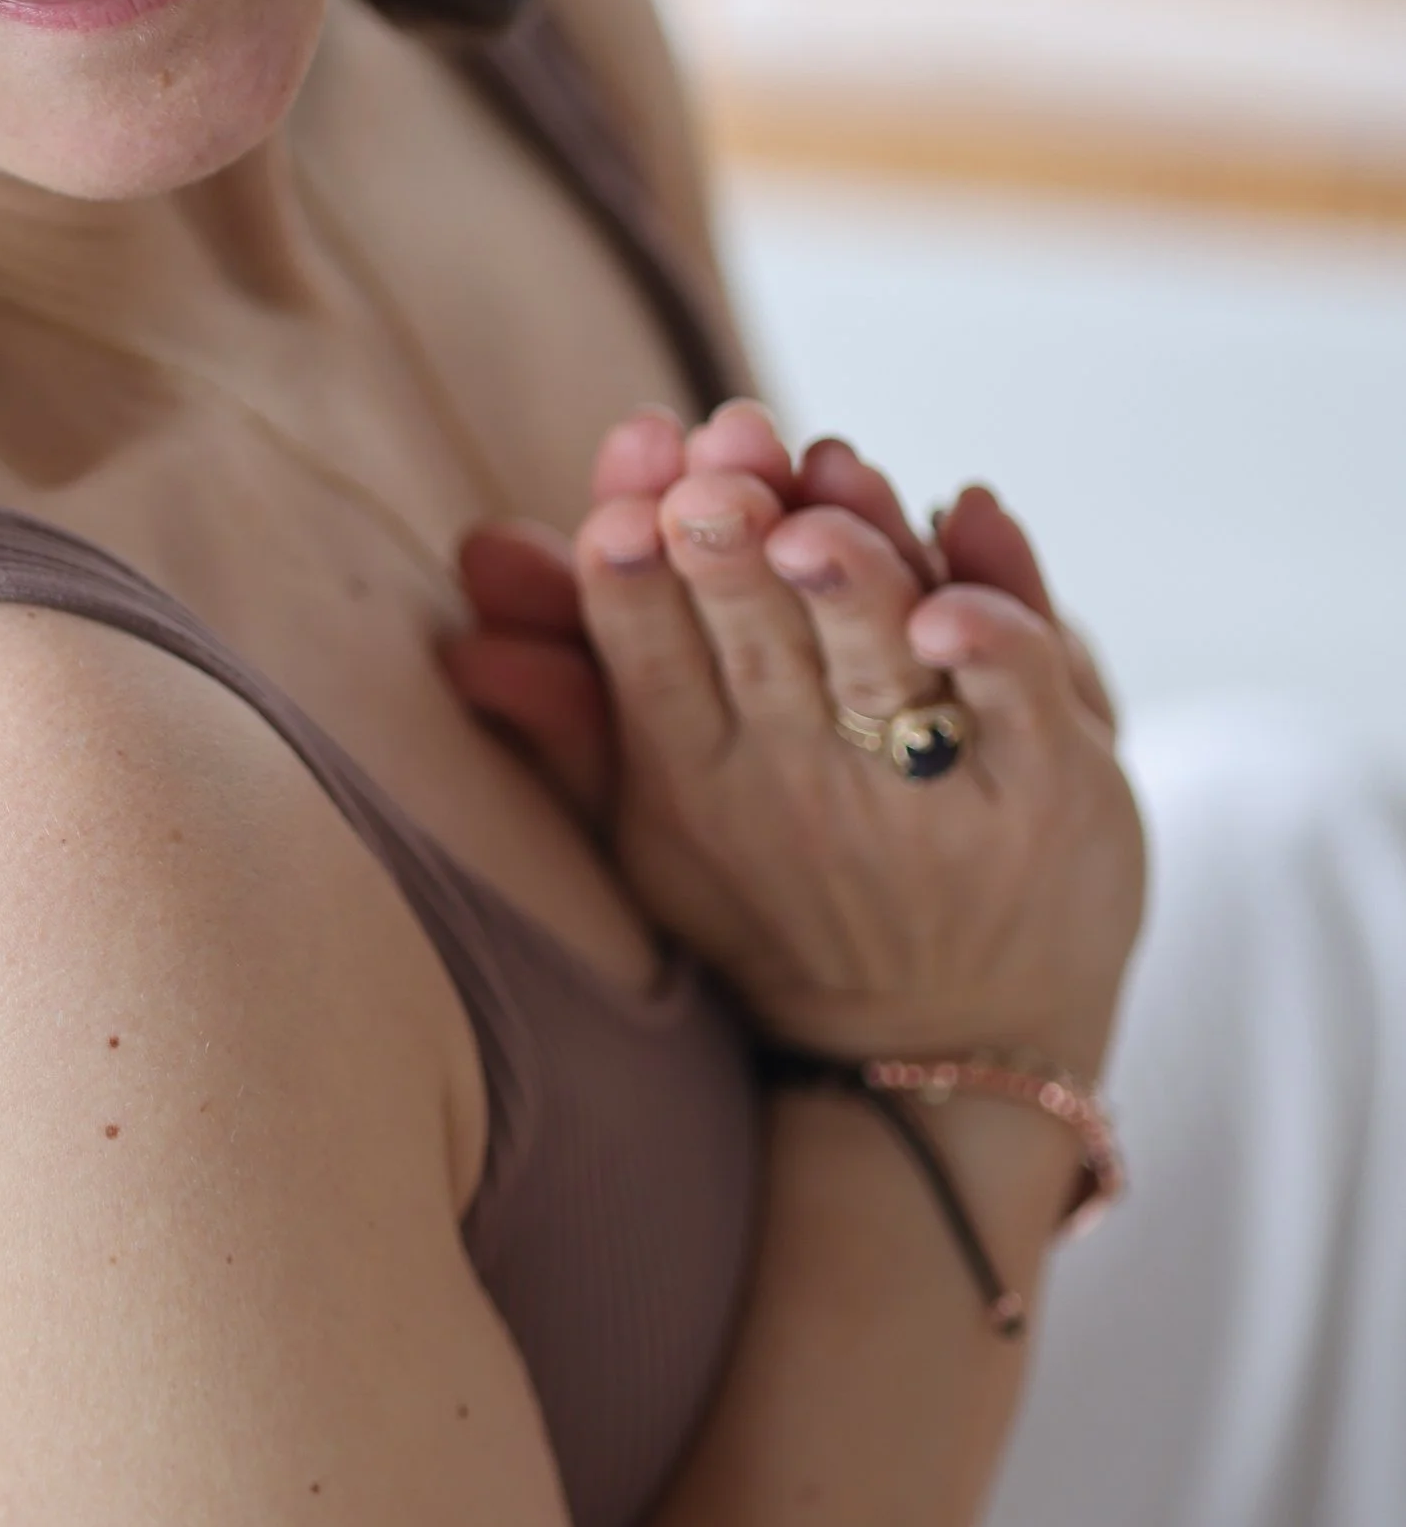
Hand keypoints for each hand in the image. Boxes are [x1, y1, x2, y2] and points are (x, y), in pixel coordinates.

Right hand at [443, 403, 1142, 1073]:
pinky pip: (1020, 687)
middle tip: (713, 475)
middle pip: (754, 637)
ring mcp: (927, 784)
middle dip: (728, 543)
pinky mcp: (1048, 785)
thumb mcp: (652, 819)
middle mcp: (803, 783)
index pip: (645, 657)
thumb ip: (568, 691)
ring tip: (824, 478)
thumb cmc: (783, 906)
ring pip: (879, 650)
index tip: (621, 510)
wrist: (946, 1051)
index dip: (628, 578)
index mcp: (694, 779)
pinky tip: (960, 570)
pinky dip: (996, 623)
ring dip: (850, 561)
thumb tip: (476, 552)